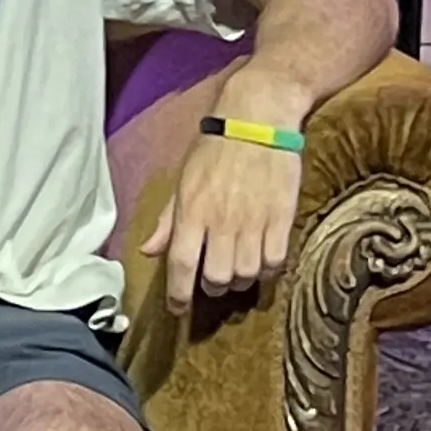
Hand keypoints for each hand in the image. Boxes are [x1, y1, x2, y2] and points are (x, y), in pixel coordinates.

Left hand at [141, 130, 302, 312]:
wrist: (257, 121)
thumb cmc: (213, 149)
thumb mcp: (182, 181)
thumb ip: (168, 221)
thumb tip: (148, 251)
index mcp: (191, 212)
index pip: (181, 265)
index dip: (179, 294)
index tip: (178, 309)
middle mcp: (221, 222)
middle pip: (217, 278)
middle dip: (213, 288)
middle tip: (213, 282)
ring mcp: (254, 221)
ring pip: (247, 274)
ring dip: (240, 281)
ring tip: (237, 271)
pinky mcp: (282, 218)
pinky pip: (275, 261)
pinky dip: (267, 271)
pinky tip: (261, 263)